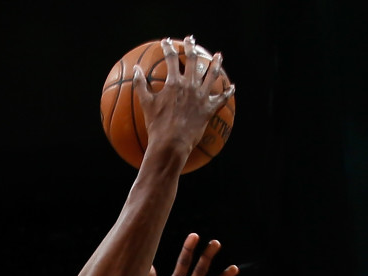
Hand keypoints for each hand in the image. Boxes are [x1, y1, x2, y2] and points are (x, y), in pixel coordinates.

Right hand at [134, 36, 234, 158]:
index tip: (166, 42)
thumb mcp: (146, 103)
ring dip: (215, 63)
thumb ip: (141, 84)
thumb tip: (135, 69)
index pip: (171, 59)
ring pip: (212, 75)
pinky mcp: (209, 109)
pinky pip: (222, 99)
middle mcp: (190, 86)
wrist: (172, 144)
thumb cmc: (157, 125)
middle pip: (193, 61)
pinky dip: (228, 92)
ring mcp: (201, 97)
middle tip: (191, 40)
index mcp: (174, 83)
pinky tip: (232, 87)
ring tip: (218, 55)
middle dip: (191, 47)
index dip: (168, 47)